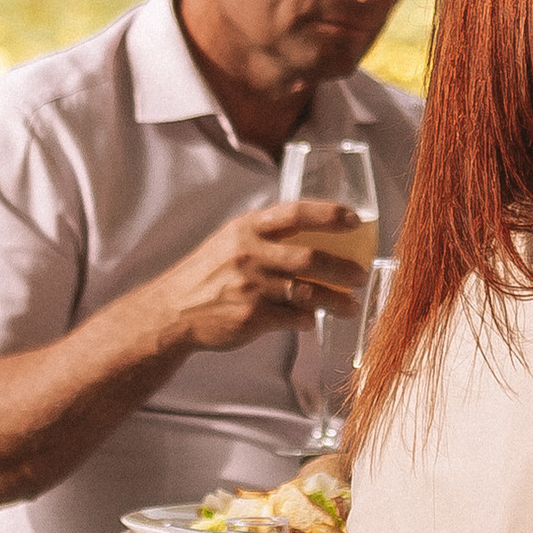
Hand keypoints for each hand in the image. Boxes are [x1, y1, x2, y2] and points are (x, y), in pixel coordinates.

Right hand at [154, 201, 369, 354]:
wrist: (173, 310)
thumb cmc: (207, 274)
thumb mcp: (230, 241)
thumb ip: (266, 235)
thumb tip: (313, 234)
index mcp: (247, 229)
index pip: (296, 213)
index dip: (330, 214)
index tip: (355, 220)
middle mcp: (250, 254)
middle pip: (311, 258)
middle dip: (344, 268)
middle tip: (360, 274)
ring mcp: (252, 287)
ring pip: (309, 293)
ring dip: (336, 300)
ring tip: (350, 305)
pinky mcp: (253, 316)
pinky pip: (295, 318)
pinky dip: (308, 319)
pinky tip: (310, 319)